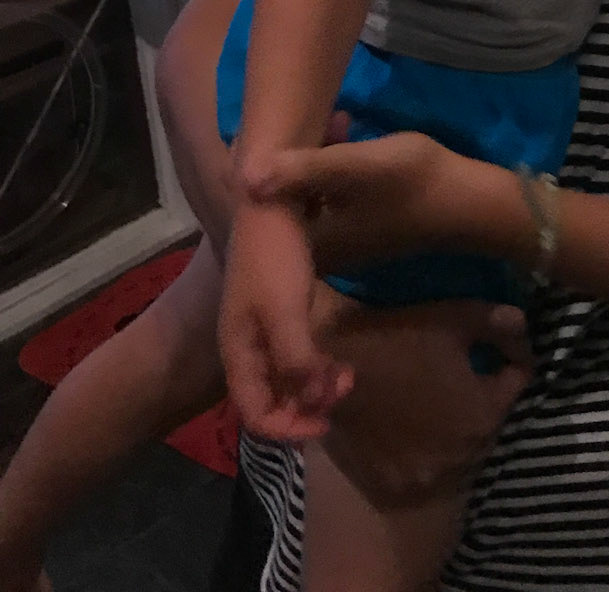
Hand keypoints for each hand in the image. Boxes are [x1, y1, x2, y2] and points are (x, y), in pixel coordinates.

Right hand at [218, 199, 351, 438]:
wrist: (272, 202)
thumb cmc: (274, 257)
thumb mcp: (285, 310)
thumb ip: (295, 358)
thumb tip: (312, 402)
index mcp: (238, 352)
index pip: (255, 415)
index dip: (289, 429)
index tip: (327, 424)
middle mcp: (245, 347)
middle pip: (270, 401)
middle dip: (307, 406)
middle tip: (345, 389)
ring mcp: (260, 329)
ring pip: (284, 379)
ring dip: (314, 386)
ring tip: (347, 376)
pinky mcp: (277, 312)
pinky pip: (294, 355)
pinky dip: (315, 365)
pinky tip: (336, 358)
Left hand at [251, 132, 521, 271]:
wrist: (469, 203)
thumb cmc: (413, 182)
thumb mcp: (357, 167)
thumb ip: (306, 169)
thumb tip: (246, 173)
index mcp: (308, 247)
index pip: (260, 208)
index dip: (254, 164)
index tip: (257, 128)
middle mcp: (315, 255)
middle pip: (278, 204)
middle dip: (285, 159)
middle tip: (299, 118)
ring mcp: (337, 247)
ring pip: (301, 199)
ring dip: (309, 161)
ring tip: (330, 121)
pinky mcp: (354, 234)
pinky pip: (321, 201)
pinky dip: (325, 172)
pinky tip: (343, 138)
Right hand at [315, 287, 533, 508]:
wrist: (329, 372)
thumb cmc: (397, 339)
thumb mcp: (454, 317)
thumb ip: (496, 322)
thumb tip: (523, 325)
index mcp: (484, 413)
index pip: (519, 381)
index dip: (512, 356)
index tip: (499, 342)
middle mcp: (464, 453)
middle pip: (490, 417)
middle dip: (486, 392)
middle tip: (470, 368)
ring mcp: (429, 474)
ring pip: (461, 444)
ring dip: (458, 422)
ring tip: (441, 396)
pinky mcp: (398, 483)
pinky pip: (427, 463)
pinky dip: (427, 445)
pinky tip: (414, 421)